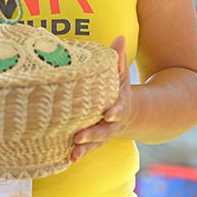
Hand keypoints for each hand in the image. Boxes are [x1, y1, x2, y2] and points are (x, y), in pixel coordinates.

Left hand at [70, 35, 131, 162]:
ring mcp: (104, 134)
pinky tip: (65, 160)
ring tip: (72, 153)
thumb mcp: (121, 75)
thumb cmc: (119, 89)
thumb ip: (118, 58)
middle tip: (79, 137)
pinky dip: (79, 155)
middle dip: (92, 134)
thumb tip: (120, 36)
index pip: (118, 109)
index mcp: (118, 105)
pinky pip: (87, 149)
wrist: (131, 114)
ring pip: (95, 143)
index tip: (109, 113)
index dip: (114, 111)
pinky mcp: (95, 141)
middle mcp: (112, 123)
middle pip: (103, 130)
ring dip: (84, 149)